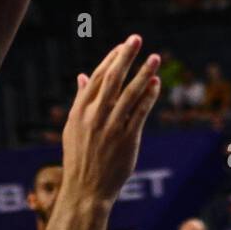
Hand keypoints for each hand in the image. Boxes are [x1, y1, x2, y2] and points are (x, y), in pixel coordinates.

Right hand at [60, 35, 160, 205]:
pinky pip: (140, 113)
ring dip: (143, 74)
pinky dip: (149, 97)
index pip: (97, 78)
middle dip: (125, 57)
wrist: (86, 190)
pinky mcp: (126, 140)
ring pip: (130, 94)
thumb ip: (81, 100)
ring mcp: (111, 128)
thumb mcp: (73, 127)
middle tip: (136, 39)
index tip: (123, 45)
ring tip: (155, 57)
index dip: (111, 59)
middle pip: (112, 80)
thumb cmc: (80, 157)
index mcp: (79, 111)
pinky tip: (157, 84)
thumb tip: (83, 76)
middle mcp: (94, 117)